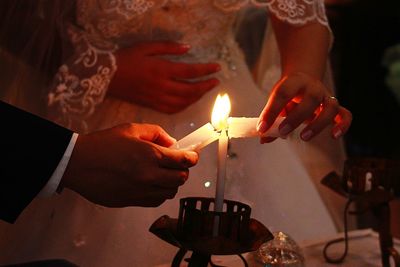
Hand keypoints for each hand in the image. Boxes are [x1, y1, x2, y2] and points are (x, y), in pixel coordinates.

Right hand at [60, 123, 198, 206]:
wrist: (77, 163)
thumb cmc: (103, 144)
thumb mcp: (132, 129)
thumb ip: (157, 133)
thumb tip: (172, 143)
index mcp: (150, 155)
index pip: (184, 161)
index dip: (193, 157)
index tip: (193, 155)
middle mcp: (149, 176)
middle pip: (181, 178)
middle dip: (183, 170)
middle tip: (176, 163)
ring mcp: (140, 191)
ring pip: (170, 192)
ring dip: (171, 183)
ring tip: (162, 173)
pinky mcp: (131, 202)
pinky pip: (156, 201)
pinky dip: (159, 193)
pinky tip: (152, 184)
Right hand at [108, 41, 220, 113]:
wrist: (106, 77)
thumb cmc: (126, 58)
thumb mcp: (146, 46)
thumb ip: (168, 47)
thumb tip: (187, 48)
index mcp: (161, 70)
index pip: (190, 72)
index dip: (206, 70)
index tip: (217, 68)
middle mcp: (162, 86)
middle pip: (191, 90)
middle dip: (206, 86)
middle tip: (215, 81)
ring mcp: (157, 98)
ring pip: (184, 102)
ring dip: (197, 97)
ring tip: (204, 90)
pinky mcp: (152, 105)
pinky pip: (173, 110)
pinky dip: (184, 106)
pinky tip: (189, 101)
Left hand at [257, 72, 351, 142]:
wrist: (304, 79)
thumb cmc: (287, 93)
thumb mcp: (275, 101)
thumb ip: (270, 118)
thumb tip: (263, 138)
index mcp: (294, 82)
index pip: (283, 93)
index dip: (271, 111)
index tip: (262, 127)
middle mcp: (313, 87)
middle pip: (310, 99)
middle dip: (295, 118)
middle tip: (282, 132)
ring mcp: (326, 96)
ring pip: (330, 107)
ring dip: (318, 124)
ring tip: (304, 137)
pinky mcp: (335, 107)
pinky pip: (345, 115)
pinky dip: (342, 125)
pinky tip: (333, 136)